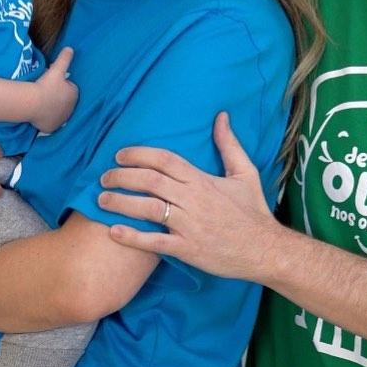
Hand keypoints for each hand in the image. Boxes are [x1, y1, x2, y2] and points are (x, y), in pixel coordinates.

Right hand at [31, 47, 77, 132]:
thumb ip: (65, 58)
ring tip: (41, 102)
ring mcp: (61, 119)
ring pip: (56, 112)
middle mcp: (71, 109)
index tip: (51, 83)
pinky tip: (39, 114)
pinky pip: (49, 122)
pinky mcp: (51, 128)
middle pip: (63, 101)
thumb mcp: (57, 69)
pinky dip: (45, 119)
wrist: (34, 102)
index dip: (60, 85)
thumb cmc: (47, 85)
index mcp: (74, 94)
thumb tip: (70, 48)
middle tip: (45, 92)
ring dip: (51, 108)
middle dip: (57, 97)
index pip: (69, 88)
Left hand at [98, 112, 282, 279]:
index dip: (139, 154)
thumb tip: (221, 117)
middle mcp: (192, 200)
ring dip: (120, 202)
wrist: (265, 249)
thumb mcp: (245, 173)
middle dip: (122, 176)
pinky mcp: (187, 249)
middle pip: (150, 181)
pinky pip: (154, 243)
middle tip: (104, 176)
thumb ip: (229, 145)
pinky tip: (113, 232)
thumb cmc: (253, 210)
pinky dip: (132, 237)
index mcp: (202, 180)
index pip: (165, 160)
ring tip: (101, 200)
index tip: (120, 155)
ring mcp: (188, 226)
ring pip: (147, 209)